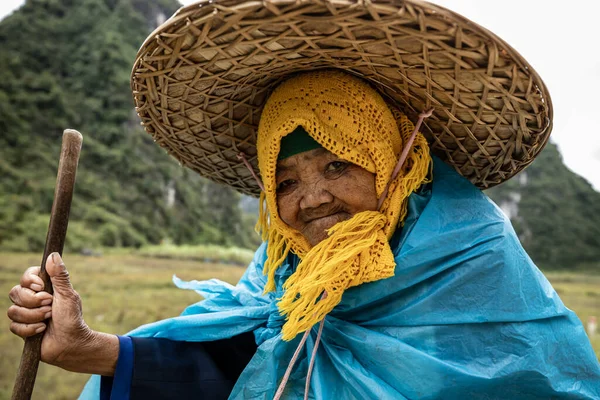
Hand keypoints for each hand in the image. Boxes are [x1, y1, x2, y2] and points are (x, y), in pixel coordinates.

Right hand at [8, 253, 117, 374]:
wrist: (71, 342)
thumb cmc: (72, 317)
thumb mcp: (68, 295)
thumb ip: (60, 276)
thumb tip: (53, 255)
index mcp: (43, 288)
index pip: (26, 276)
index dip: (30, 280)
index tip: (42, 286)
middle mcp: (31, 299)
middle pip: (15, 292)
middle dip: (33, 301)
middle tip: (50, 306)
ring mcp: (25, 314)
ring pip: (13, 310)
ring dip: (34, 316)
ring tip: (48, 319)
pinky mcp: (21, 329)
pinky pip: (14, 326)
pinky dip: (30, 329)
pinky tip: (42, 330)